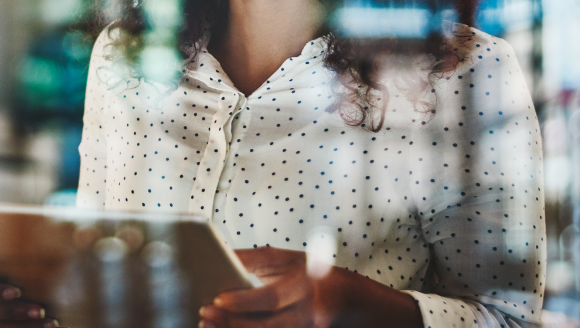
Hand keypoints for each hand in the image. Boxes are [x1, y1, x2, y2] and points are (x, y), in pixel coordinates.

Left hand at [199, 247, 422, 327]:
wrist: (374, 309)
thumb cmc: (333, 278)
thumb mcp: (302, 261)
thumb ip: (265, 262)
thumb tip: (228, 258)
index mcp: (310, 286)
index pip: (269, 297)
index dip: (240, 302)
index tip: (215, 301)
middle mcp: (312, 312)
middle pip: (264, 323)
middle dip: (231, 322)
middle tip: (204, 315)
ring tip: (210, 326)